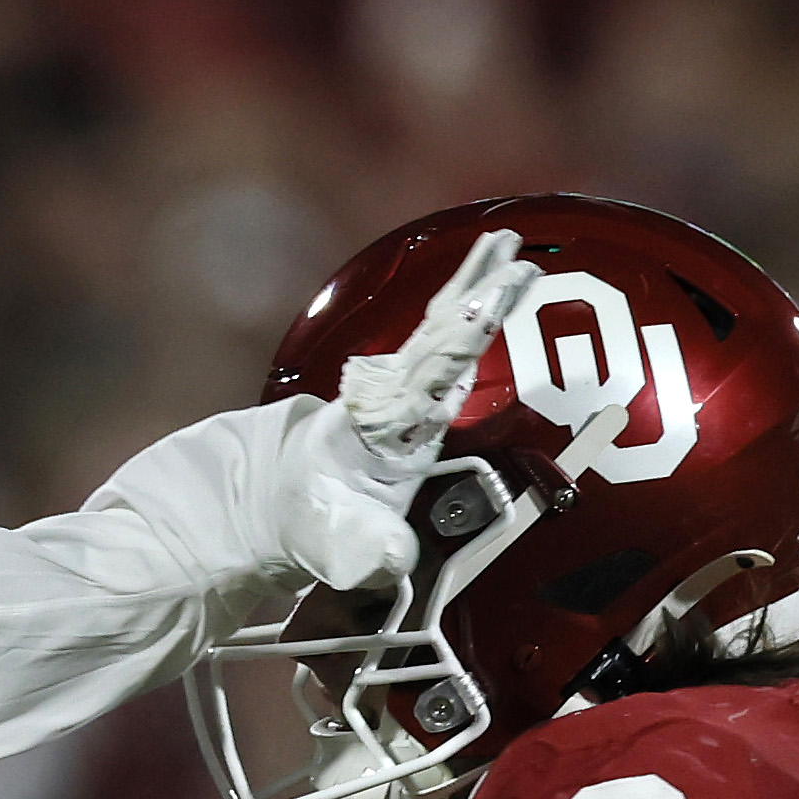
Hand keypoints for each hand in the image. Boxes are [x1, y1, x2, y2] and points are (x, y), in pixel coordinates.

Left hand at [277, 227, 535, 589]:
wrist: (286, 507)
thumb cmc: (314, 527)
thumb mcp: (335, 548)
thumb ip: (364, 550)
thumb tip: (394, 554)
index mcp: (381, 430)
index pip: (425, 380)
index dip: (456, 346)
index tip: (484, 307)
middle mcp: (393, 402)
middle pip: (439, 341)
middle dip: (476, 299)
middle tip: (512, 257)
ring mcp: (404, 395)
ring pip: (440, 332)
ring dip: (473, 289)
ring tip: (506, 245)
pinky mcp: (414, 397)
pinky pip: (443, 344)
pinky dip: (466, 311)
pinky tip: (490, 283)